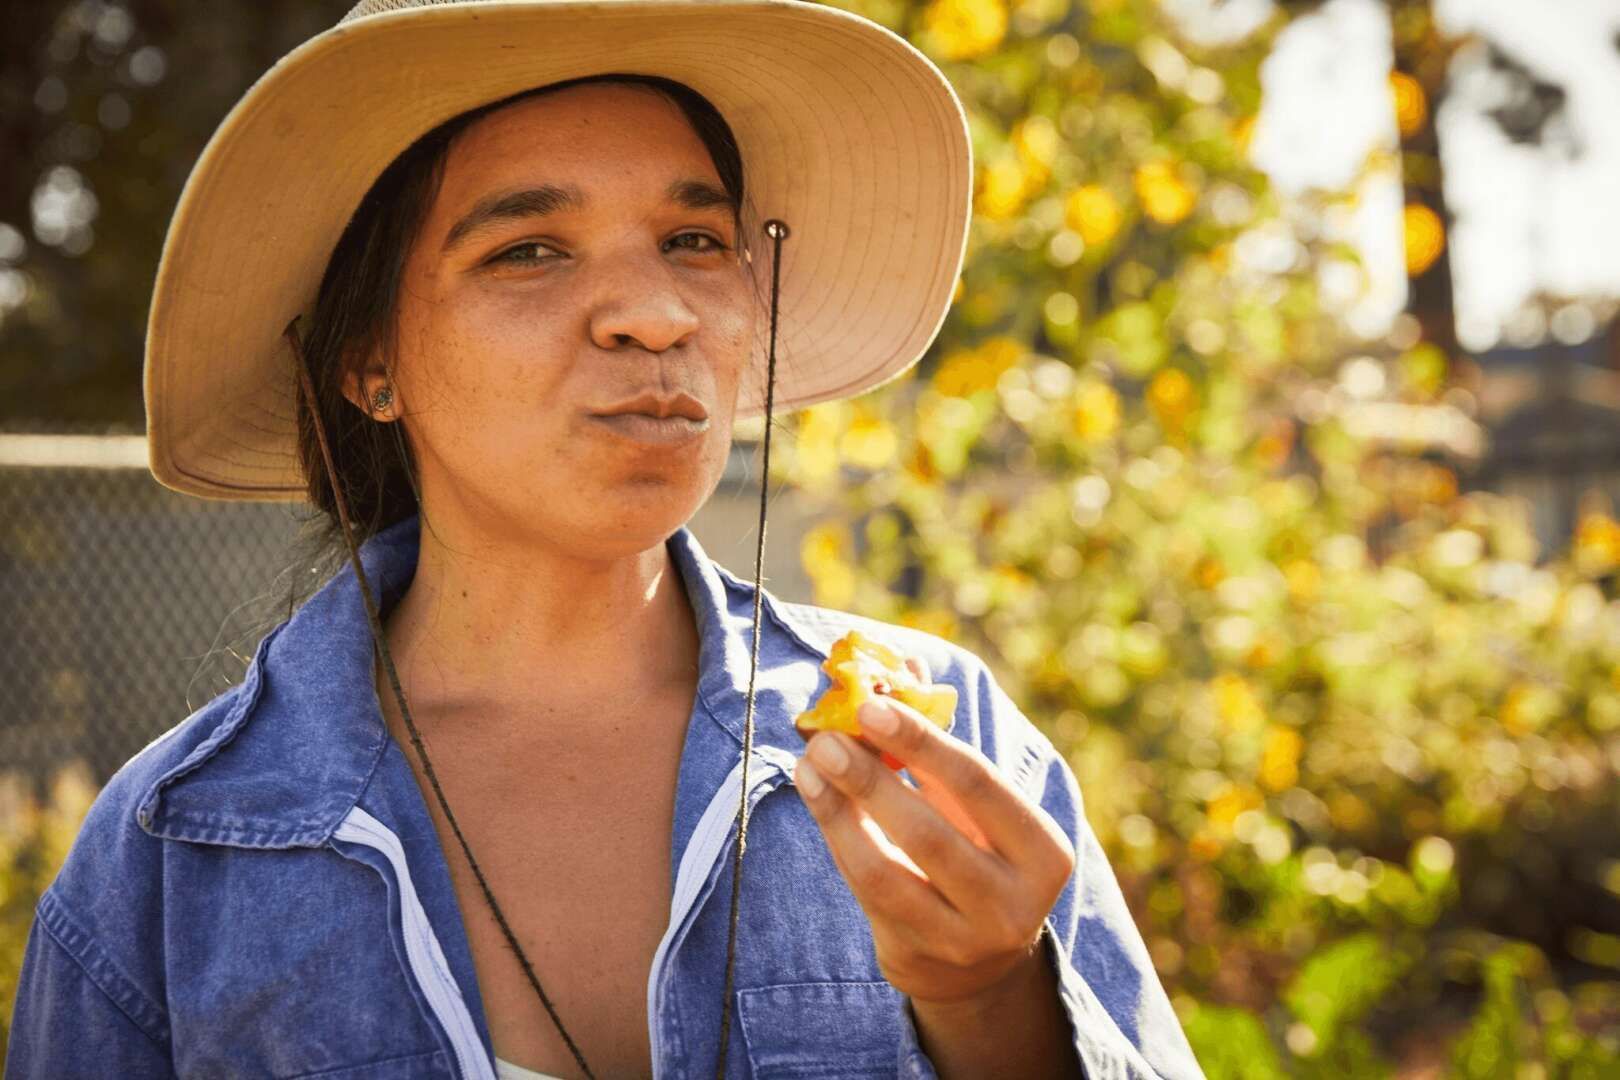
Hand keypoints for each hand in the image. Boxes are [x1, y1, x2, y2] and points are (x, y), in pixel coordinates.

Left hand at [793, 660, 1076, 1008]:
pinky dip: (836, 837)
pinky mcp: (915, 955)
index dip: (922, 743)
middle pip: (930, 833)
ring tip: (809, 762)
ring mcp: (962, 939)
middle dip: (871, 779)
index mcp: (1043, 851)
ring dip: (839, 809)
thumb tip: (900, 663)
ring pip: (887, 870)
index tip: (871, 706)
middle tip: (827, 736)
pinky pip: (864, 891)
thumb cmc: (974, 849)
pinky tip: (816, 796)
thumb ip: (939, 740)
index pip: (978, 785)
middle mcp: (1013, 903)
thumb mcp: (973, 802)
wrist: (974, 956)